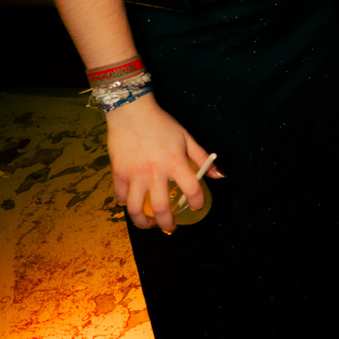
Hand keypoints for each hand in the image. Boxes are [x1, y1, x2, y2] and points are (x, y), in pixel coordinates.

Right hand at [106, 99, 218, 233]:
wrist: (131, 111)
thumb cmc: (161, 124)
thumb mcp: (186, 138)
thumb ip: (202, 159)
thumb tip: (219, 176)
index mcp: (175, 162)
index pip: (192, 190)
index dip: (197, 203)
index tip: (197, 206)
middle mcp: (155, 172)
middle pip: (161, 209)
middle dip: (167, 224)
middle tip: (171, 227)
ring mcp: (135, 174)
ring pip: (136, 209)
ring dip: (143, 222)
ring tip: (149, 223)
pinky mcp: (118, 173)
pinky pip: (121, 196)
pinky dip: (127, 202)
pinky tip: (134, 201)